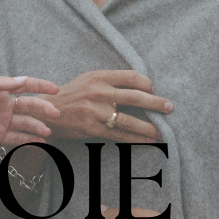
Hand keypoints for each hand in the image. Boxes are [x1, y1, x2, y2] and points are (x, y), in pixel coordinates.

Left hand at [0, 76, 58, 151]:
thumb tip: (22, 80)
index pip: (24, 85)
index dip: (40, 85)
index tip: (56, 89)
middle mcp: (1, 104)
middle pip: (28, 105)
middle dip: (43, 108)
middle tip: (56, 113)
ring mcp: (0, 121)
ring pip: (25, 122)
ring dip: (37, 126)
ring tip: (48, 131)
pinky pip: (16, 138)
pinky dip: (29, 140)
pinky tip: (40, 141)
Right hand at [45, 70, 172, 143]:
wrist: (48, 110)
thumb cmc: (73, 93)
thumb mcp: (90, 78)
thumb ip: (111, 80)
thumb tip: (140, 84)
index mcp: (100, 77)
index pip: (132, 77)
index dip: (147, 84)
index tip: (154, 90)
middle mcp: (99, 93)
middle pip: (135, 97)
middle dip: (155, 104)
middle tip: (170, 108)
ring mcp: (95, 112)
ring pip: (129, 120)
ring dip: (149, 127)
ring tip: (163, 132)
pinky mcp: (92, 128)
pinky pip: (118, 135)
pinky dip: (135, 139)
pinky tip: (147, 141)